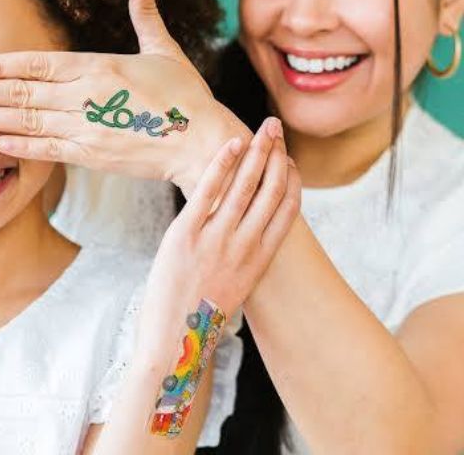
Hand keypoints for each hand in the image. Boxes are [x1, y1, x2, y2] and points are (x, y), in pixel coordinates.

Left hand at [0, 0, 248, 195]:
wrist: (204, 144)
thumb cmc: (186, 96)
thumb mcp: (164, 49)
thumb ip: (146, 11)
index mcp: (98, 67)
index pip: (35, 63)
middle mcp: (86, 97)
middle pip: (20, 92)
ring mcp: (87, 129)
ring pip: (25, 122)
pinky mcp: (92, 157)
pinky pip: (47, 151)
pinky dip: (19, 148)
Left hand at [136, 117, 299, 359]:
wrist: (176, 340)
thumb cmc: (202, 311)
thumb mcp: (236, 284)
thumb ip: (245, 254)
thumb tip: (243, 227)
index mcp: (260, 259)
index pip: (287, 211)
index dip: (292, 181)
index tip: (291, 160)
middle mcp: (245, 246)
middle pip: (269, 190)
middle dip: (276, 154)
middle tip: (276, 127)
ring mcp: (217, 239)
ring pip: (245, 186)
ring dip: (256, 152)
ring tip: (263, 128)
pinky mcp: (187, 234)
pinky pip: (208, 191)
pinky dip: (222, 164)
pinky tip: (231, 144)